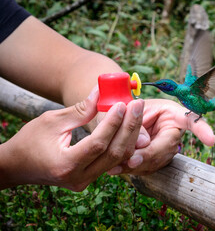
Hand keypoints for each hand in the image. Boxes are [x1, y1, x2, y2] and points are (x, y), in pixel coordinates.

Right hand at [0, 88, 143, 190]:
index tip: (121, 104)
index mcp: (65, 165)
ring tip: (136, 112)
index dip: (112, 123)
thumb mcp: (52, 121)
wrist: (17, 166)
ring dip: (129, 134)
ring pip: (117, 159)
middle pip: (114, 153)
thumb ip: (80, 110)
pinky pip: (112, 161)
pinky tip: (128, 126)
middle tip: (137, 105)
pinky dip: (122, 143)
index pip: (98, 144)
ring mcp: (85, 181)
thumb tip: (101, 92)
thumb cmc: (30, 140)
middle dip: (128, 127)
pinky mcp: (89, 178)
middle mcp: (78, 178)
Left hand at [107, 99, 214, 175]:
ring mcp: (166, 149)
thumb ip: (137, 124)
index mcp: (173, 114)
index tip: (211, 140)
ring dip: (135, 164)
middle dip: (149, 155)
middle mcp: (173, 133)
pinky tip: (113, 169)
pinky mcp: (156, 161)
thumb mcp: (130, 109)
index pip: (191, 119)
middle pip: (167, 147)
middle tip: (131, 161)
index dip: (202, 129)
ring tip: (114, 165)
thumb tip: (144, 143)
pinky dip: (129, 170)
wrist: (120, 119)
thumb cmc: (128, 108)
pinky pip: (145, 168)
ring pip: (155, 161)